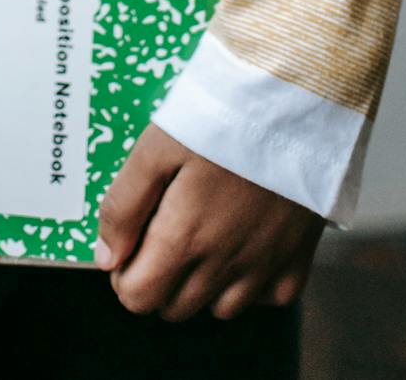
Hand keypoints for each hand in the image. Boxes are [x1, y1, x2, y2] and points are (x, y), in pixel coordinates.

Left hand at [96, 126, 323, 322]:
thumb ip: (125, 205)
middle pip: (175, 308)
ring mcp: (265, 265)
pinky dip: (253, 283)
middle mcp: (225, 263)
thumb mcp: (156, 145)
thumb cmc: (221, 113)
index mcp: (184, 238)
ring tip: (204, 235)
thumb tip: (106, 258)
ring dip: (203, 285)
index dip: (124, 274)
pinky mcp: (299, 256)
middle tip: (164, 231)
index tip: (132, 242)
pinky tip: (244, 244)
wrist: (294, 97)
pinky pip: (269, 299)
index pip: (139, 298)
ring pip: (220, 310)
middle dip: (159, 279)